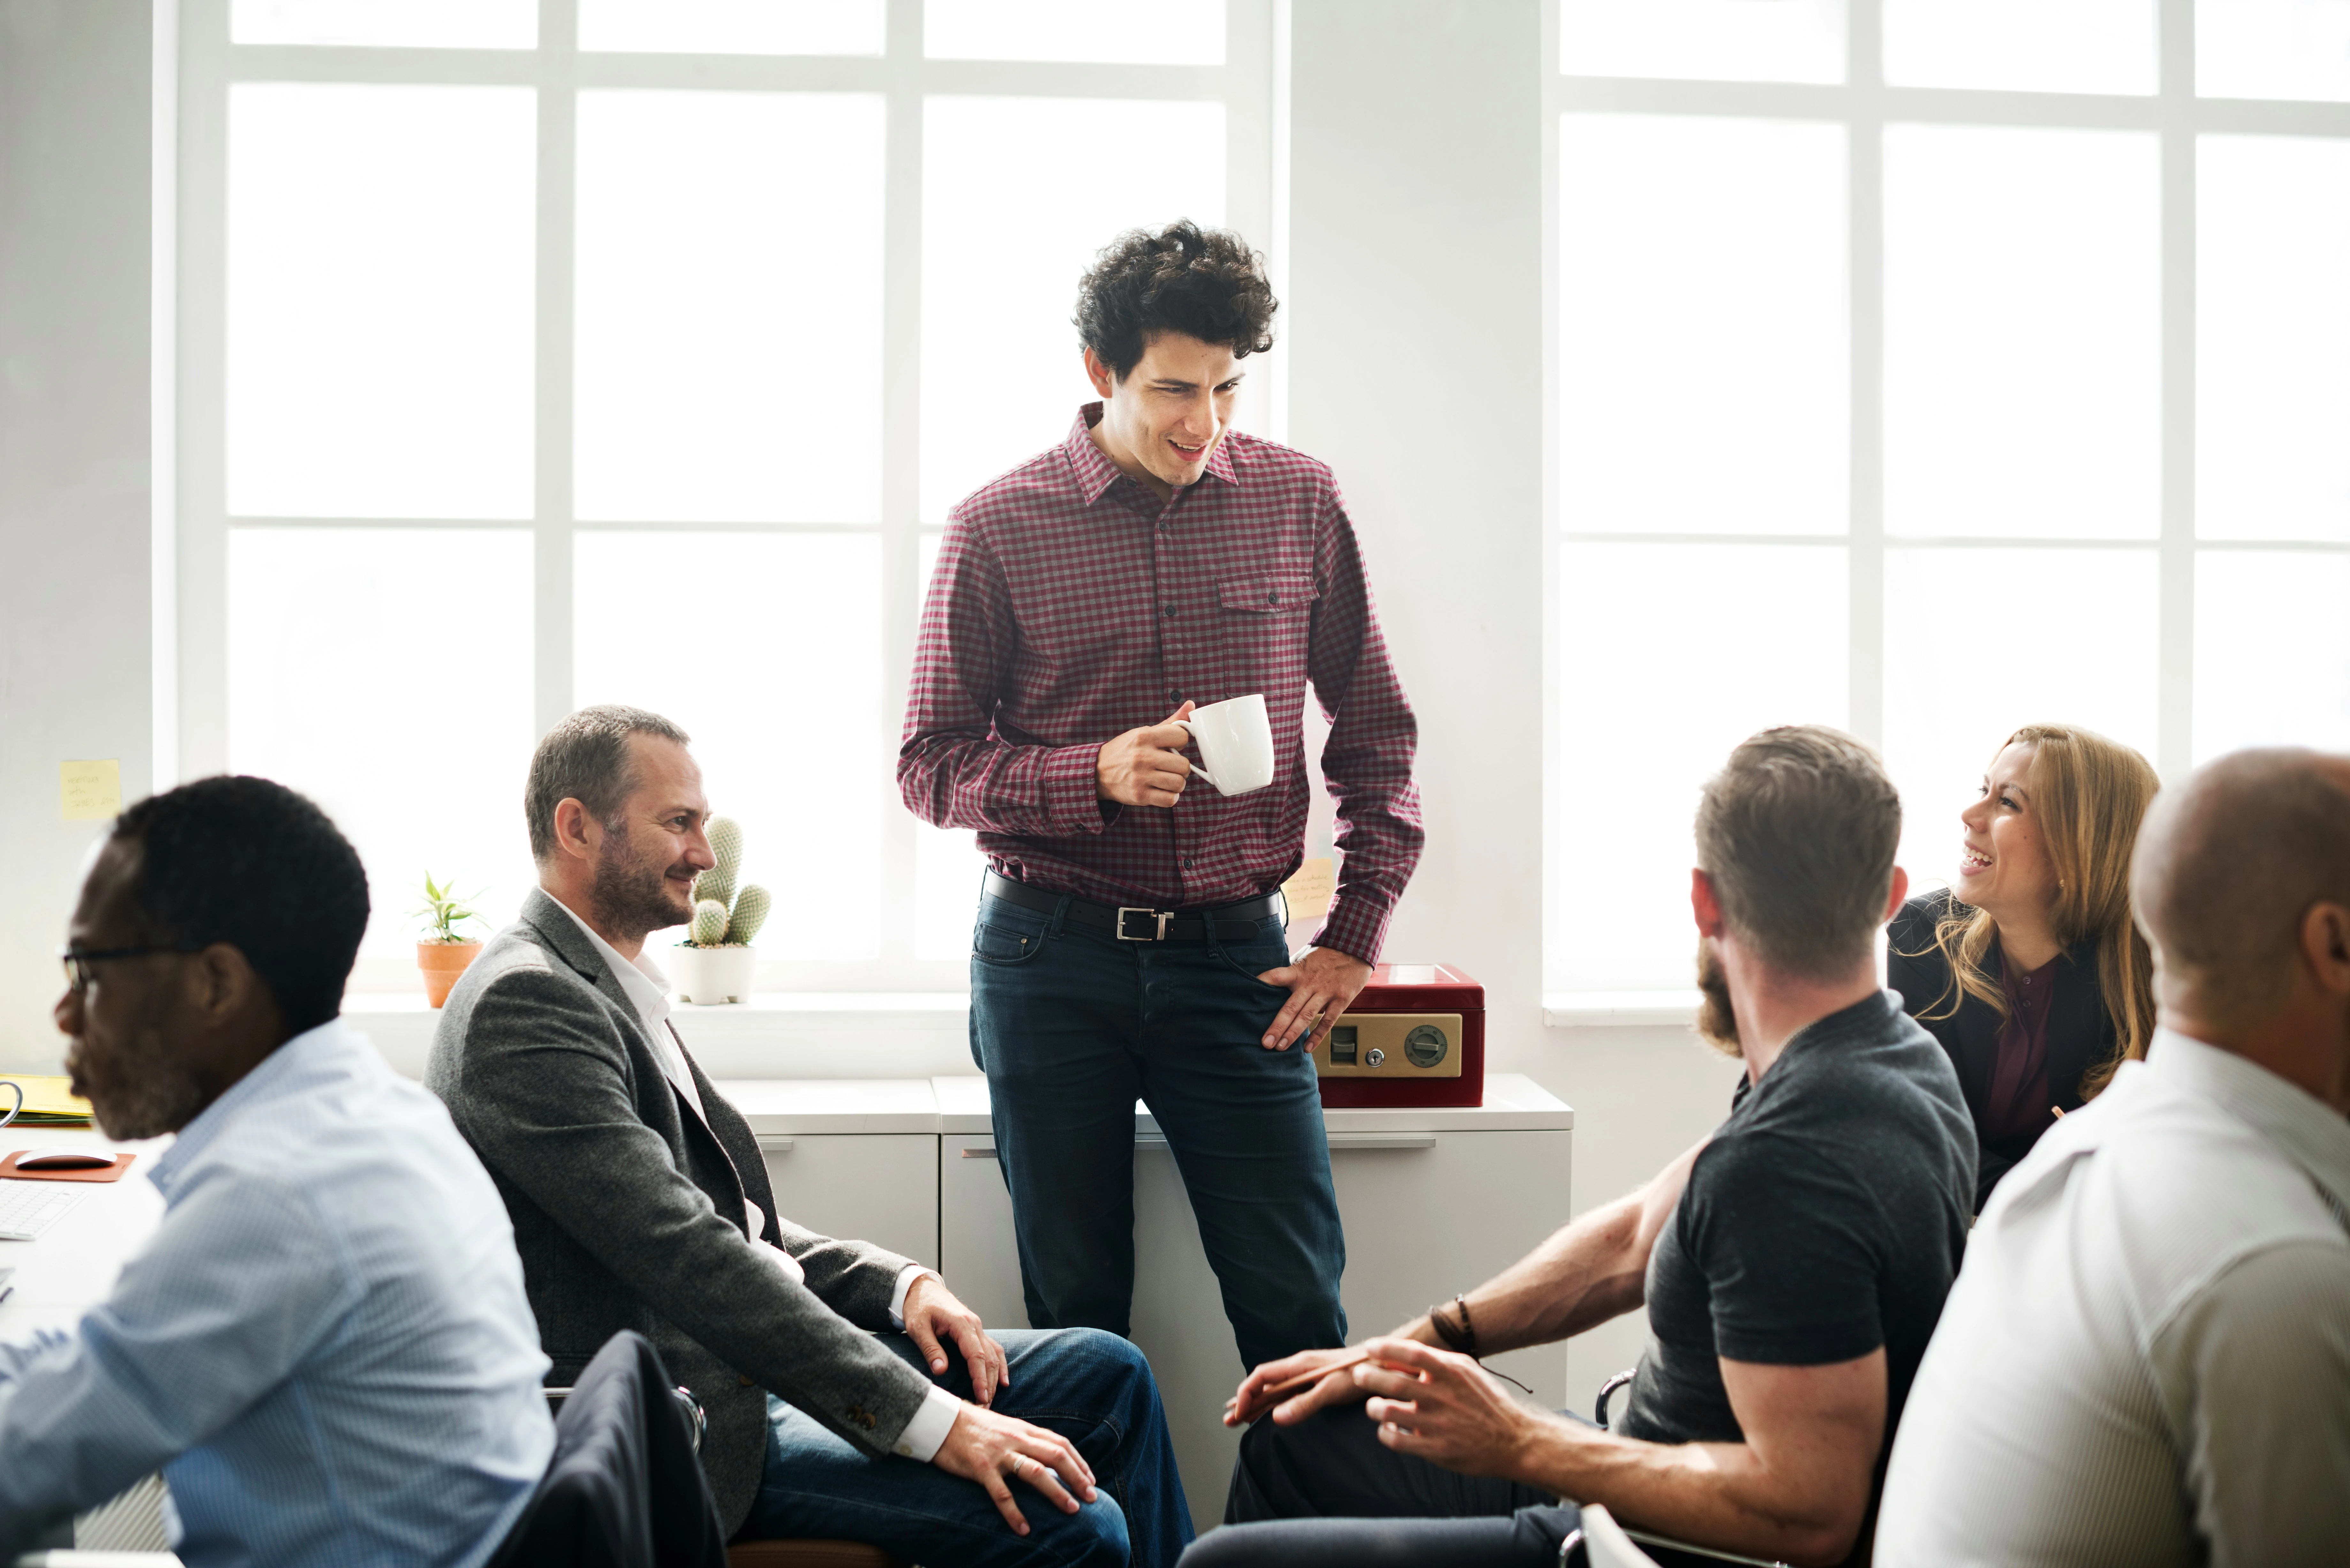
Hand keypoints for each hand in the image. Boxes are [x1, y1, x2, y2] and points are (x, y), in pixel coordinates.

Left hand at [902, 1273, 1008, 1406]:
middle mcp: (974, 1325)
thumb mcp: (917, 1327)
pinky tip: (1003, 1380)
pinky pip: (993, 1348)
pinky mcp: (976, 1331)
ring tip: (991, 1399)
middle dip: (989, 1384)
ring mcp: (977, 1327)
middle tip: (984, 1408)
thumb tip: (941, 1371)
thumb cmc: (918, 1307)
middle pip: (989, 1358)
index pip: (976, 1355)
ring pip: (994, 1354)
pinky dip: (999, 1364)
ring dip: (995, 1378)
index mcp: (961, 1323)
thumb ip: (930, 1348)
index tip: (981, 1397)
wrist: (921, 1289)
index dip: (980, 1378)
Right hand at [931, 1402, 1097, 1536]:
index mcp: (1023, 1429)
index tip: (1091, 1480)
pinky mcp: (981, 1468)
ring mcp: (999, 1453)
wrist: (940, 1420)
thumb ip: (1024, 1439)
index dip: (1079, 1462)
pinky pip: (1002, 1493)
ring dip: (1057, 1492)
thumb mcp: (1005, 1427)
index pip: (1060, 1443)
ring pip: (1036, 1472)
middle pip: (1055, 1455)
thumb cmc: (974, 1427)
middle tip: (1093, 1497)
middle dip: (1077, 1476)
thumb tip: (1046, 1457)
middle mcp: (1016, 1438)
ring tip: (1073, 1509)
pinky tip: (1024, 1529)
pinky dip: (1014, 1513)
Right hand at [1096, 703, 1194, 806]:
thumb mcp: (1144, 732)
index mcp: (1144, 736)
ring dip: (1176, 783)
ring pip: (1179, 783)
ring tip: (1167, 779)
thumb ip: (1171, 722)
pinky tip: (1162, 790)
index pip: (1182, 736)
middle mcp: (1142, 756)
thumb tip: (1191, 704)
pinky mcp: (1140, 795)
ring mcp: (1140, 777)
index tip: (1173, 747)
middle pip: (1184, 765)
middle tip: (1171, 767)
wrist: (1097, 772)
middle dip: (1181, 767)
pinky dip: (1170, 797)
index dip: (1181, 743)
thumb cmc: (1126, 751)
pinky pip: (1170, 800)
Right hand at [1224, 1345, 1372, 1427]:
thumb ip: (1305, 1403)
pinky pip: (1286, 1396)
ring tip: (1239, 1421)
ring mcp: (1306, 1377)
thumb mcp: (1331, 1390)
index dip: (1246, 1392)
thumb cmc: (1358, 1373)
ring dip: (1256, 1405)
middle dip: (1244, 1402)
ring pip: (1273, 1391)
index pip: (1262, 1375)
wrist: (1382, 1365)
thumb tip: (1276, 1418)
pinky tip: (1268, 1415)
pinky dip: (1272, 1406)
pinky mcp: (1315, 1385)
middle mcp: (1298, 1369)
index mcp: (1298, 1365)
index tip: (1239, 1412)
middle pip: (1264, 1384)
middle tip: (1228, 1421)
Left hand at [1255, 945, 1373, 1050]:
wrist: (1355, 945)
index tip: (1248, 994)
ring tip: (1281, 1047)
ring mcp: (1326, 992)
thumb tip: (1275, 983)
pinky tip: (1307, 1047)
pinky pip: (1328, 1021)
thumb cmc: (1328, 953)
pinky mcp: (1341, 999)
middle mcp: (1310, 983)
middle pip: (1290, 1007)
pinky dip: (1317, 1035)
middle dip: (1277, 1026)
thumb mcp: (1305, 957)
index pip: (1275, 976)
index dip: (1261, 984)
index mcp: (1299, 971)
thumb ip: (1292, 971)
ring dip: (1293, 1034)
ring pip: (1306, 1016)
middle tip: (1266, 1042)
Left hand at [1352, 1336, 1541, 1478]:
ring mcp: (1439, 1425)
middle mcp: (1443, 1397)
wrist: (1514, 1440)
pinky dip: (1384, 1433)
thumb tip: (1400, 1353)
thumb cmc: (1486, 1402)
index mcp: (1452, 1373)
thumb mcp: (1467, 1371)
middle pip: (1393, 1383)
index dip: (1386, 1348)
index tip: (1369, 1347)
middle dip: (1369, 1377)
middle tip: (1358, 1375)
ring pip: (1389, 1412)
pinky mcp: (1436, 1450)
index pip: (1412, 1353)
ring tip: (1372, 1405)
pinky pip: (1397, 1441)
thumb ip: (1435, 1361)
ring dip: (1373, 1407)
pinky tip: (1386, 1428)